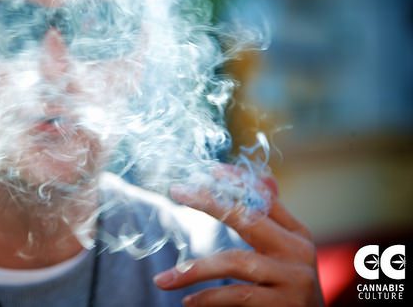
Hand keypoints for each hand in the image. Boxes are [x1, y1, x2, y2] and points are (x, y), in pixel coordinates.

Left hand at [153, 168, 323, 306]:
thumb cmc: (291, 288)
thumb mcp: (286, 252)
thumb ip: (271, 221)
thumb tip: (263, 177)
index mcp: (298, 234)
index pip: (265, 198)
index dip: (237, 181)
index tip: (209, 169)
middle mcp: (299, 251)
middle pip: (249, 218)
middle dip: (210, 202)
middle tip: (178, 192)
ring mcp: (294, 279)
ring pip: (237, 262)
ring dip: (194, 269)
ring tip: (163, 279)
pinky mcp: (285, 306)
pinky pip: (238, 296)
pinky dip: (209, 298)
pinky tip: (188, 301)